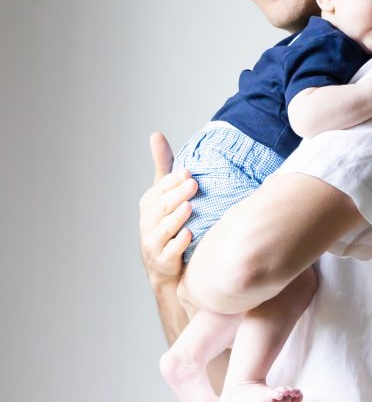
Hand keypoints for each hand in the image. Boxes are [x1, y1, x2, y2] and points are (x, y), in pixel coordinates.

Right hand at [139, 131, 197, 285]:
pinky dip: (179, 243)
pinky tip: (190, 235)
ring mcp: (154, 242)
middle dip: (177, 194)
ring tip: (190, 207)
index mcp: (149, 204)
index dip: (173, 180)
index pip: (160, 189)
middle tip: (194, 184)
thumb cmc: (167, 223)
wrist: (167, 266)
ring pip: (165, 228)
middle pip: (162, 206)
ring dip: (177, 217)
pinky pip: (170, 251)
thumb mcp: (164, 194)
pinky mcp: (162, 260)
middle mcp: (148, 222)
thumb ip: (163, 166)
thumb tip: (155, 134)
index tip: (188, 171)